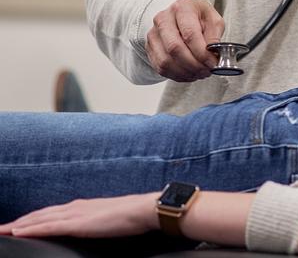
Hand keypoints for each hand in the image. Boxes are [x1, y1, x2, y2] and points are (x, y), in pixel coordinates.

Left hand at [0, 193, 156, 238]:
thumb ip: (94, 222)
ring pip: (38, 220)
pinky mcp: (78, 223)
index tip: (14, 225)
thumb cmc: (131, 216)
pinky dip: (31, 228)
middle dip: (17, 222)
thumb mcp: (107, 218)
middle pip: (38, 215)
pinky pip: (48, 227)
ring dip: (17, 224)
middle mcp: (74, 207)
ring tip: (1, 230)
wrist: (144, 210)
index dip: (30, 219)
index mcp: (81, 206)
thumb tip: (89, 228)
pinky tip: (18, 231)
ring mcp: (75, 214)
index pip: (49, 213)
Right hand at [147, 0, 224, 81]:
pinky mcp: (150, 48)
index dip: (202, 53)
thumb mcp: (213, 21)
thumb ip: (214, 37)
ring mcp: (154, 34)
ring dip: (185, 72)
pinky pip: (160, 67)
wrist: (182, 15)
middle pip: (174, 48)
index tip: (212, 63)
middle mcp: (163, 20)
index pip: (190, 34)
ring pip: (165, 61)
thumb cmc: (199, 17)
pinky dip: (177, 75)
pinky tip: (189, 74)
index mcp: (182, 8)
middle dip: (193, 65)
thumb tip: (212, 54)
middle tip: (207, 71)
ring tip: (199, 73)